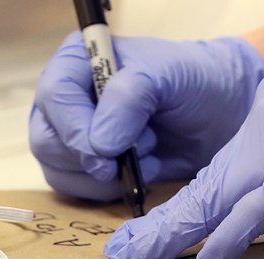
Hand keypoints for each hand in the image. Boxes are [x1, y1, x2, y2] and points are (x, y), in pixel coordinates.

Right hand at [29, 32, 263, 199]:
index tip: (110, 149)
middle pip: (47, 140)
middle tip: (136, 152)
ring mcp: (67, 136)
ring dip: (104, 174)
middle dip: (93, 157)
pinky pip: (73, 191)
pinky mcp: (78, 168)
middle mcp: (63, 99)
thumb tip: (99, 144)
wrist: (216, 116)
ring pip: (57, 170)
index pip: (55, 97)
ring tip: (145, 152)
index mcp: (78, 61)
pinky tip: (139, 173)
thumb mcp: (170, 74)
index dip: (76, 128)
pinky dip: (107, 191)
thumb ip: (131, 96)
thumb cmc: (193, 84)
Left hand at [105, 53, 263, 258]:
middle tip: (122, 251)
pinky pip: (248, 217)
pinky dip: (225, 243)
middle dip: (155, 225)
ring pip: (204, 202)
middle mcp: (257, 134)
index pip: (215, 171)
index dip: (183, 206)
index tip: (155, 229)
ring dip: (165, 237)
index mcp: (261, 123)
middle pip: (195, 186)